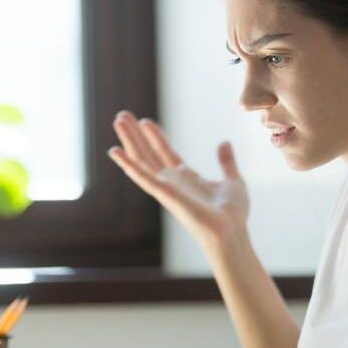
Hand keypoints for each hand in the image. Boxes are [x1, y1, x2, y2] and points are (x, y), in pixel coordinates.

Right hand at [108, 111, 249, 247]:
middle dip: (135, 134)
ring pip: (141, 159)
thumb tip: (224, 142)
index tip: (145, 121)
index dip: (155, 136)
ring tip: (118, 120)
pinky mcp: (164, 194)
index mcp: (187, 178)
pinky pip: (142, 176)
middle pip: (148, 153)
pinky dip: (128, 164)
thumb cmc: (233, 215)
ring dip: (129, 140)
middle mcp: (172, 182)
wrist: (231, 232)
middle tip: (121, 115)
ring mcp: (166, 188)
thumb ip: (226, 162)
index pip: (165, 152)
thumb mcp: (233, 181)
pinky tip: (114, 151)